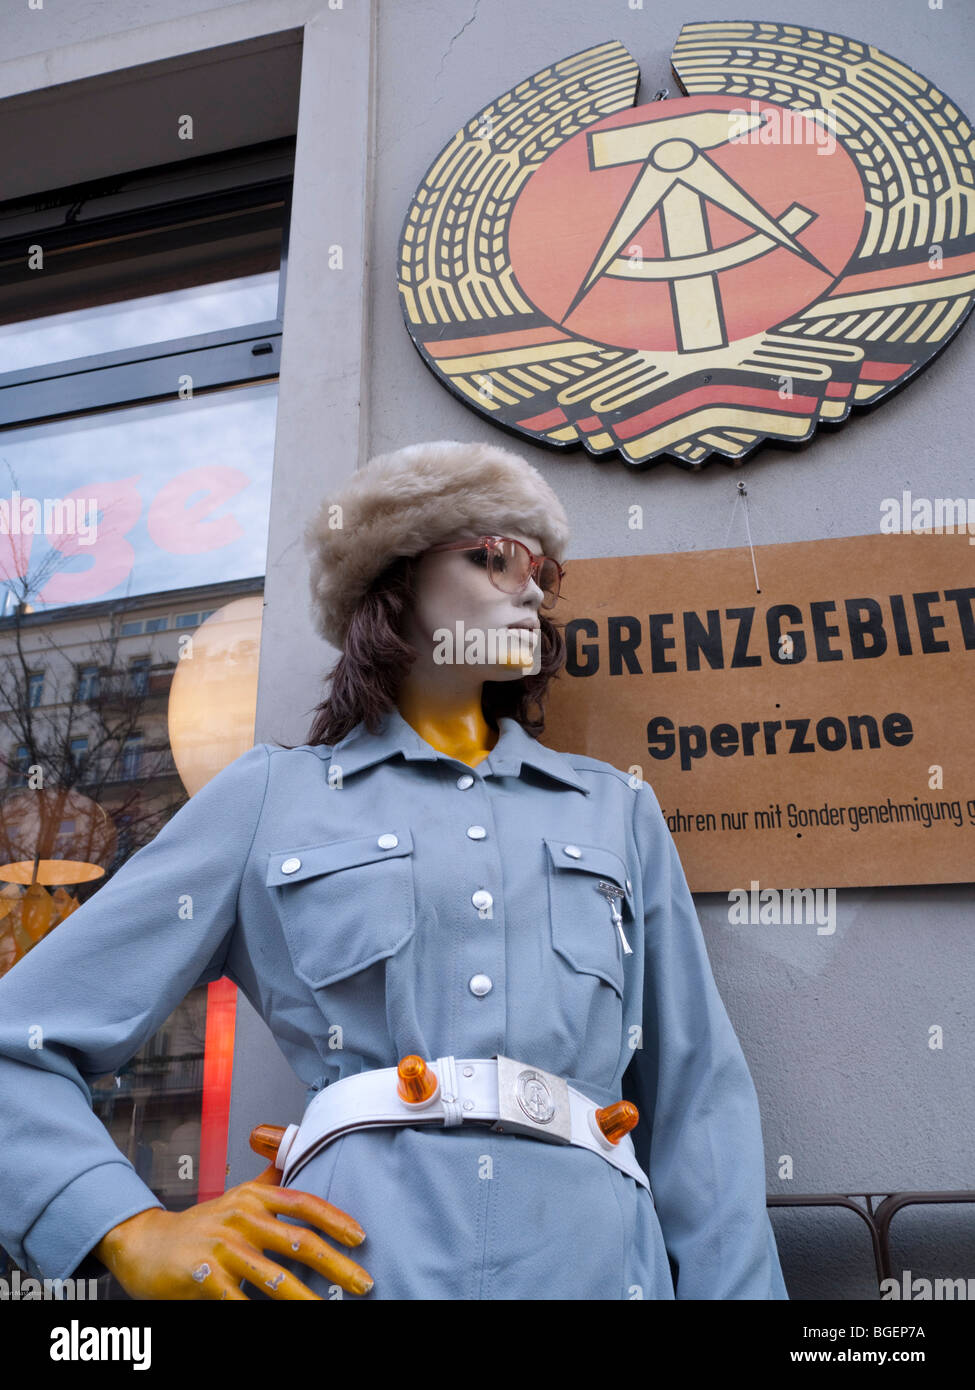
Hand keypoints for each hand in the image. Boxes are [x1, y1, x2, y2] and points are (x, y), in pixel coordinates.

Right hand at [93, 1164, 372, 1299]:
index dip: (336, 1220)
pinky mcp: (204, 1275)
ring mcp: (222, 1247)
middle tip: (363, 1282)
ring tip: (327, 1310)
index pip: (303, 1203)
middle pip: (298, 1240)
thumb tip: (294, 1156)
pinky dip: (258, 1313)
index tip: (360, 1238)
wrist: (144, 1244)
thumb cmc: (198, 1226)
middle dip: (336, 1264)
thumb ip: (267, 1182)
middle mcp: (241, 1217)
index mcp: (252, 1197)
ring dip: (305, 1297)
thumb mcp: (235, 1197)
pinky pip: (238, 1299)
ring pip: (274, 1275)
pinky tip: (279, 1321)